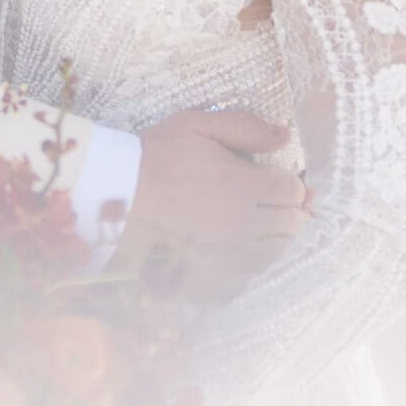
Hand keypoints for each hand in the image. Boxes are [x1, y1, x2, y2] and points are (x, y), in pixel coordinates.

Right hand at [104, 107, 307, 300]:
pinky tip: (237, 252)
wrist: (113, 201)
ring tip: (261, 227)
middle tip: (277, 203)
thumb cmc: (154, 159)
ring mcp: (229, 257)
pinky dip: (250, 264)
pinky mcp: (211, 280)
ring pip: (273, 253)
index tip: (282, 181)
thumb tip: (284, 135)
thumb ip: (244, 127)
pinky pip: (247, 277)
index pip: (292, 191)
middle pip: (290, 224)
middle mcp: (245, 226)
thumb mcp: (196, 126)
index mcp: (246, 187)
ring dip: (274, 238)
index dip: (292, 184)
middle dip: (289, 211)